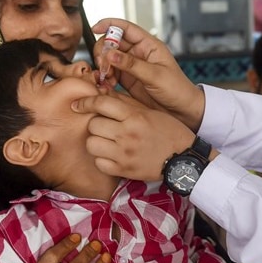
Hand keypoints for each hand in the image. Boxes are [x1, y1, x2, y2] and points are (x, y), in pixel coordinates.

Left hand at [71, 92, 197, 181]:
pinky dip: (102, 159)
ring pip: (92, 144)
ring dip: (96, 141)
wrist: (183, 158)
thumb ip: (126, 103)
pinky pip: (99, 163)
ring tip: (106, 142)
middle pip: (93, 124)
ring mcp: (124, 154)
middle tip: (104, 127)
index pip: (102, 103)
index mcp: (135, 117)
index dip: (86, 102)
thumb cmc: (168, 132)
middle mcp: (127, 134)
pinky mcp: (123, 170)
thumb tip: (101, 92)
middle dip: (96, 124)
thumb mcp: (150, 112)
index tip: (78, 105)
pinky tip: (111, 156)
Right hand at [91, 18, 205, 130]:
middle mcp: (139, 53)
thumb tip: (110, 54)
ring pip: (109, 58)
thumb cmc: (176, 89)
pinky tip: (107, 86)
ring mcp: (132, 66)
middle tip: (103, 66)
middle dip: (103, 51)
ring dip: (103, 66)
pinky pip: (110, 73)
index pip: (126, 28)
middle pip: (112, 43)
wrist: (182, 111)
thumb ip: (132, 65)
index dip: (109, 24)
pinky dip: (105, 78)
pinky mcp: (127, 79)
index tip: (95, 28)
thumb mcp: (156, 76)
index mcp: (149, 45)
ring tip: (107, 79)